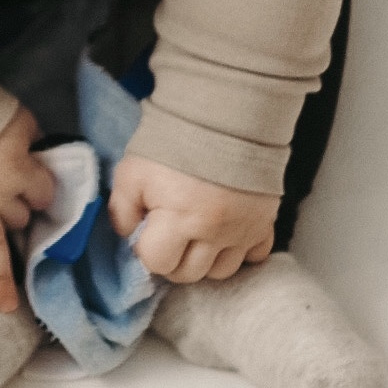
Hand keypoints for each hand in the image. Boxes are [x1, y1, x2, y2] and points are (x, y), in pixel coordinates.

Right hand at [0, 105, 54, 313]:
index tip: (37, 187)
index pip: (43, 191)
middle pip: (19, 217)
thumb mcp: (16, 114)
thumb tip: (39, 148)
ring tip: (7, 306)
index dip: (41, 188)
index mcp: (21, 171)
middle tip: (16, 215)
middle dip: (19, 215)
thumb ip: (30, 137)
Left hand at [107, 153, 276, 282]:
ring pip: (220, 272)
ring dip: (203, 259)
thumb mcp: (132, 171)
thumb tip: (127, 235)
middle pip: (188, 273)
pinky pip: (254, 256)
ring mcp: (243, 230)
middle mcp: (214, 232)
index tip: (146, 229)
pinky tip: (225, 234)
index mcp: (180, 219)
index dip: (146, 248)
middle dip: (172, 258)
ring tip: (194, 234)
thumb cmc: (173, 141)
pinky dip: (239, 252)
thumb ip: (122, 209)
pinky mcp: (264, 222)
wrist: (221, 113)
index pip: (157, 262)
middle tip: (168, 232)